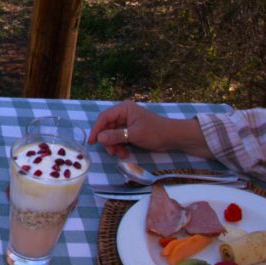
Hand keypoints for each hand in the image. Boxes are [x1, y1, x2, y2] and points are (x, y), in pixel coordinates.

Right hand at [88, 101, 210, 158]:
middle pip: (107, 127)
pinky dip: (120, 146)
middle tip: (112, 153)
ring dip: (114, 146)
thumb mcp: (134, 135)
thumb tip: (99, 138)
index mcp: (124, 109)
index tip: (92, 142)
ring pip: (112, 135)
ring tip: (121, 155)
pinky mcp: (131, 131)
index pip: (104, 117)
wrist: (173, 137)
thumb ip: (116, 136)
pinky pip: (119, 139)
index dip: (96, 129)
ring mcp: (127, 123)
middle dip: (108, 141)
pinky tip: (125, 153)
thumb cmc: (155, 132)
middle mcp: (124, 114)